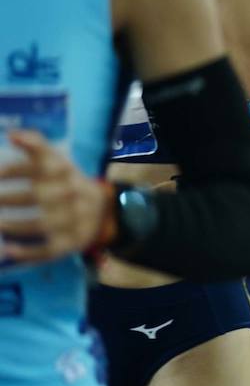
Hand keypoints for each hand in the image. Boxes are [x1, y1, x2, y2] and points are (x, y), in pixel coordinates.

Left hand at [0, 129, 110, 262]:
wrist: (104, 212)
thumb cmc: (67, 183)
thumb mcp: (58, 161)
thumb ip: (36, 144)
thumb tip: (12, 133)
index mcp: (66, 171)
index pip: (41, 166)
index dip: (14, 170)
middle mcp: (72, 193)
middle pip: (40, 196)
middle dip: (9, 199)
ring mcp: (73, 220)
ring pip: (43, 224)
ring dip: (15, 225)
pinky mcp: (70, 243)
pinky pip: (49, 250)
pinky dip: (28, 252)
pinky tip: (9, 251)